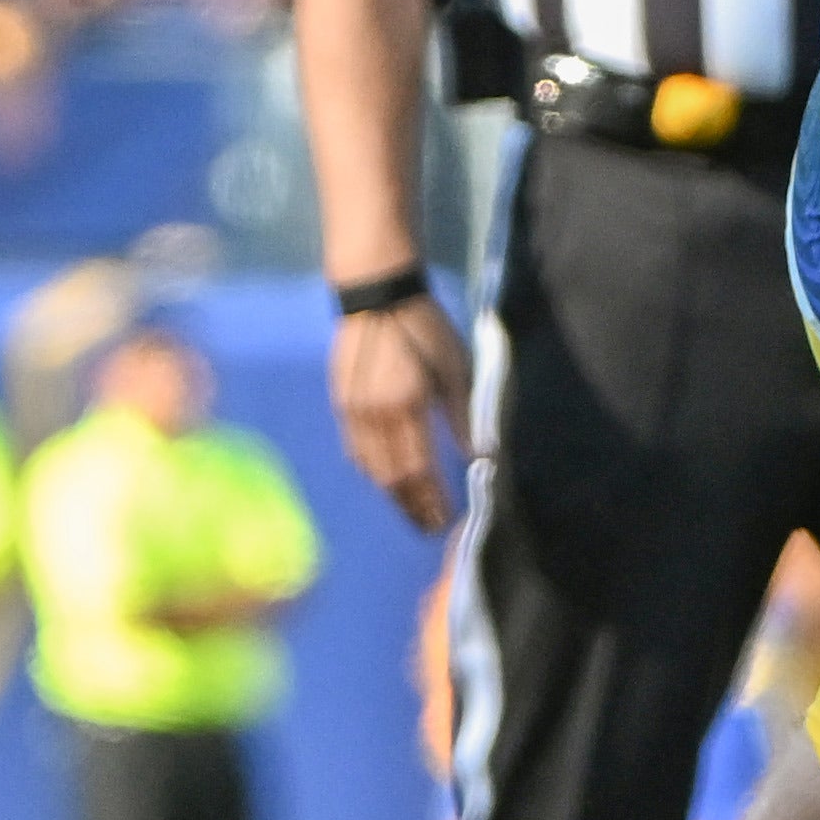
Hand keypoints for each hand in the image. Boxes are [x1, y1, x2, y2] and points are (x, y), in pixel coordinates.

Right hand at [327, 294, 473, 531]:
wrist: (376, 294)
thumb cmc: (424, 326)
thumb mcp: (454, 367)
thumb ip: (464, 415)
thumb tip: (478, 457)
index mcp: (406, 404)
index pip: (418, 468)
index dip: (432, 498)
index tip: (446, 518)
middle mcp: (374, 414)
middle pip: (391, 477)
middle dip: (411, 505)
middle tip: (429, 525)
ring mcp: (352, 410)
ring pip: (369, 468)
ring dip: (391, 494)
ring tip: (411, 510)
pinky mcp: (340, 403)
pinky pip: (354, 450)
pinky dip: (371, 471)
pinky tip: (385, 480)